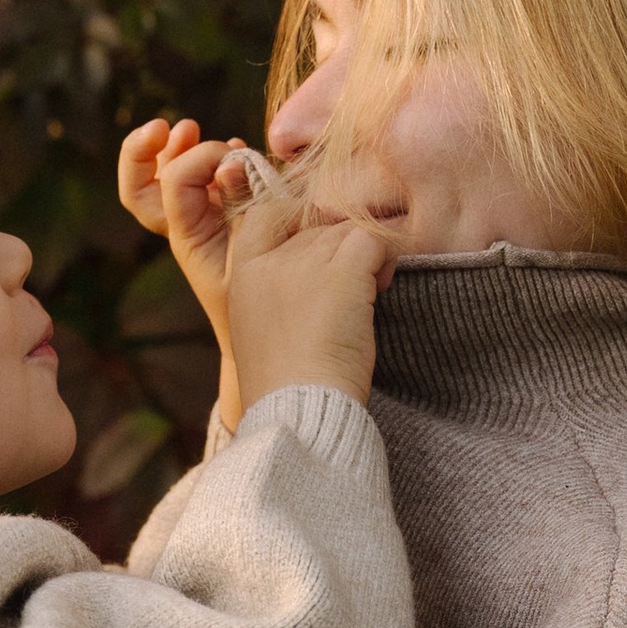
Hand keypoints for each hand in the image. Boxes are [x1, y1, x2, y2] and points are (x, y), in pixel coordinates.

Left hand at [117, 115, 261, 357]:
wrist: (269, 336)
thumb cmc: (267, 299)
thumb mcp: (259, 252)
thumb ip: (247, 205)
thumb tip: (231, 159)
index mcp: (187, 234)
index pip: (174, 179)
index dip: (198, 158)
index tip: (230, 157)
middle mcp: (183, 225)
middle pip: (140, 186)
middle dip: (145, 150)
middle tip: (169, 126)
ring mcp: (198, 221)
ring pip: (162, 180)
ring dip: (173, 149)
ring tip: (188, 127)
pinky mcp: (220, 218)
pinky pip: (198, 183)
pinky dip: (205, 160)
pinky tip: (232, 147)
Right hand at [226, 187, 392, 415]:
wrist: (299, 413)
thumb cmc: (286, 388)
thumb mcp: (263, 332)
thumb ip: (280, 292)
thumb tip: (325, 266)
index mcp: (241, 275)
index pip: (267, 214)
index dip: (299, 224)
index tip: (318, 261)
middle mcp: (269, 260)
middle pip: (316, 226)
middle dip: (337, 253)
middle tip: (344, 301)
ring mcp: (304, 261)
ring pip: (348, 231)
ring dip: (363, 260)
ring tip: (362, 304)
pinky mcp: (343, 270)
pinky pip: (375, 240)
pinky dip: (385, 261)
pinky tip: (380, 292)